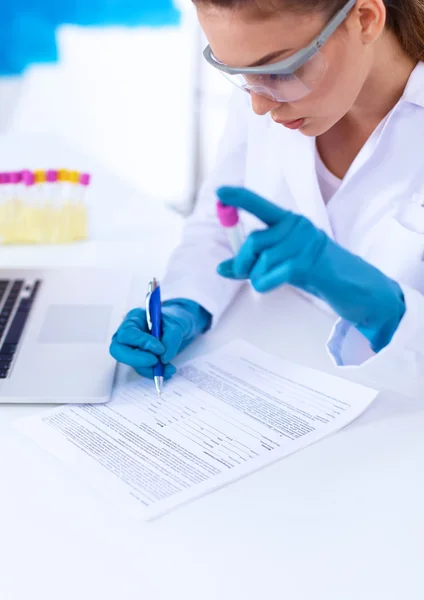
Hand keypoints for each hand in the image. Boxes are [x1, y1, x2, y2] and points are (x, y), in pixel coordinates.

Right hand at [110, 299, 210, 379]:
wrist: (180, 325)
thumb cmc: (175, 318)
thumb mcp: (177, 324)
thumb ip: (170, 338)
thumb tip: (163, 358)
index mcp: (134, 319)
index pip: (128, 333)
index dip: (142, 343)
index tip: (160, 349)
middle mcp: (129, 334)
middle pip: (119, 350)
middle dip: (136, 359)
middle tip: (155, 362)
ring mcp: (132, 348)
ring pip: (132, 364)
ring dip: (151, 369)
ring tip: (170, 368)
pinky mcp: (140, 359)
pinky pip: (142, 369)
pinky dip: (154, 373)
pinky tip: (167, 370)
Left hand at [216, 186, 404, 352]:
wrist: (354, 287)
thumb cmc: (315, 272)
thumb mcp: (282, 263)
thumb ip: (253, 263)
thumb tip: (221, 268)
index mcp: (291, 222)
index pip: (261, 206)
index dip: (240, 198)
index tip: (219, 192)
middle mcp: (298, 227)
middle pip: (253, 241)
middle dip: (242, 261)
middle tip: (246, 274)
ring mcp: (304, 244)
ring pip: (260, 262)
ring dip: (257, 277)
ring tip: (271, 282)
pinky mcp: (307, 264)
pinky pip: (268, 276)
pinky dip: (263, 285)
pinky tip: (272, 287)